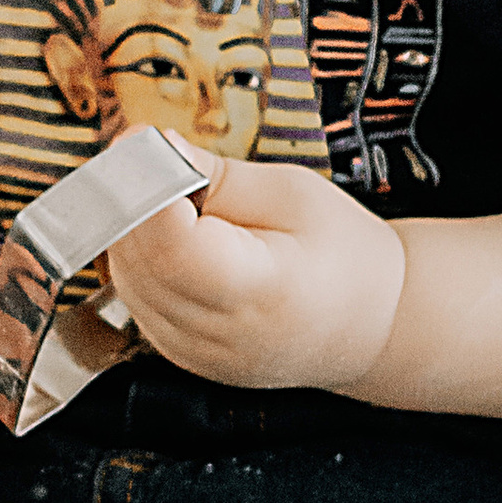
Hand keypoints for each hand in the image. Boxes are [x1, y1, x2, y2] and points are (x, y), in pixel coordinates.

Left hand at [103, 159, 406, 392]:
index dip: (144, 191)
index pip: (172, 247)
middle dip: (132, 201)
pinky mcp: (184, 358)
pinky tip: (174, 236)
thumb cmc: (344, 254)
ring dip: (133, 232)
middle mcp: (222, 336)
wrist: (373, 325)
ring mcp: (199, 356)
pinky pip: (138, 302)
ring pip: (128, 282)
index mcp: (261, 292)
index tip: (140, 144)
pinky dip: (142, 263)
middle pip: (139, 262)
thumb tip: (149, 146)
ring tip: (172, 197)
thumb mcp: (293, 193)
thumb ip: (216, 175)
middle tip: (149, 156)